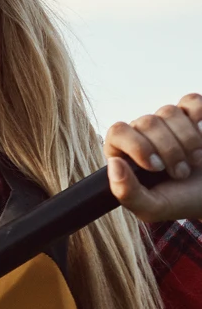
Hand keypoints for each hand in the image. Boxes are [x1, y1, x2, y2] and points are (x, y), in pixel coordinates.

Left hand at [106, 94, 201, 223]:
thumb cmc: (179, 201)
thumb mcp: (150, 207)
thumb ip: (126, 192)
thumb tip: (114, 164)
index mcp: (124, 153)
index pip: (118, 132)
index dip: (138, 146)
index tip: (156, 167)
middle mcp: (142, 134)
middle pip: (146, 122)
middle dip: (169, 151)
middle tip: (180, 173)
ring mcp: (167, 123)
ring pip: (169, 111)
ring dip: (188, 140)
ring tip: (194, 162)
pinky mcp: (193, 115)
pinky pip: (192, 100)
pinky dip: (200, 116)